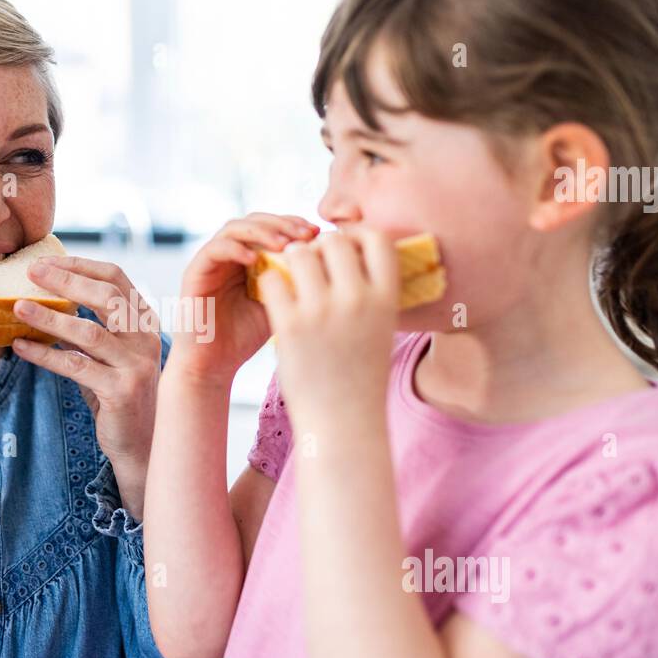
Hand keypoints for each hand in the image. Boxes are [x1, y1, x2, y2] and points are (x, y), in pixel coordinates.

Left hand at [9, 256, 161, 515]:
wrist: (142, 445)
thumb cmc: (119, 395)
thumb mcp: (107, 354)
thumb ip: (89, 326)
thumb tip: (47, 297)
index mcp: (145, 321)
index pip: (116, 278)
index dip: (80, 266)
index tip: (46, 261)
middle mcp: (146, 338)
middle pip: (106, 296)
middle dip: (65, 280)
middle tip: (31, 272)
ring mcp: (137, 365)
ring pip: (89, 331)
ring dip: (50, 317)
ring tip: (18, 306)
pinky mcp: (121, 391)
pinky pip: (76, 366)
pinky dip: (45, 354)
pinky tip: (21, 346)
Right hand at [170, 212, 317, 385]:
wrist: (213, 365)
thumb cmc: (245, 338)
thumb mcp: (279, 306)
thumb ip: (293, 281)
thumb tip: (327, 260)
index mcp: (250, 258)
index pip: (273, 227)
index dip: (295, 224)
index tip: (320, 234)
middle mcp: (229, 254)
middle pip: (255, 220)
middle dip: (282, 223)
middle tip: (306, 234)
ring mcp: (211, 261)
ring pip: (234, 228)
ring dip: (261, 232)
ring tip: (284, 244)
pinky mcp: (194, 273)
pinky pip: (214, 250)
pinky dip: (235, 249)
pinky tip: (255, 259)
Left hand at [256, 226, 399, 424]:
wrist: (343, 421)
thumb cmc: (361, 375)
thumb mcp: (381, 328)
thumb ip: (372, 292)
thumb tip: (356, 252)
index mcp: (386, 299)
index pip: (377, 238)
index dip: (357, 235)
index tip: (345, 247)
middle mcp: (357, 300)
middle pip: (334, 242)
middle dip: (319, 248)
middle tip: (311, 265)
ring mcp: (322, 311)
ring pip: (299, 254)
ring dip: (292, 260)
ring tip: (291, 278)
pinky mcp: (290, 326)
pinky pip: (272, 280)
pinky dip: (271, 283)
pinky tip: (275, 298)